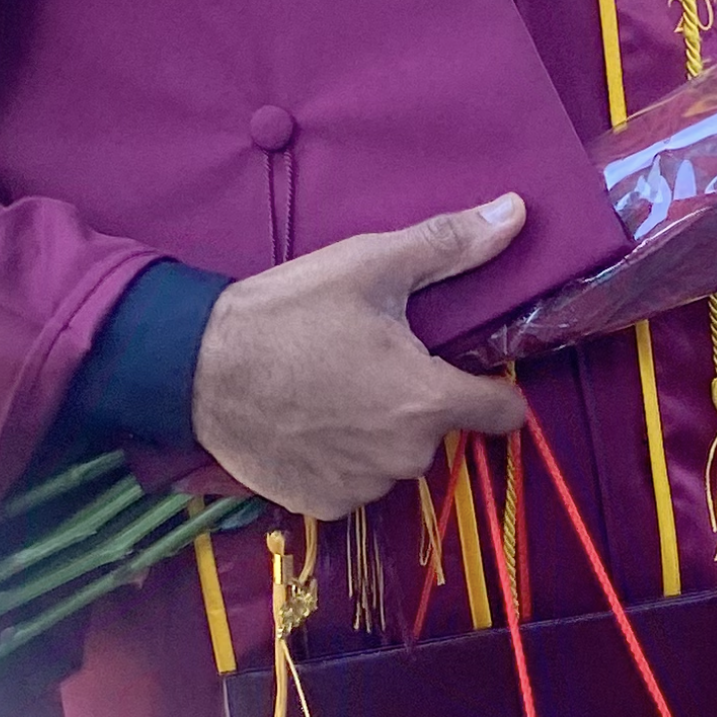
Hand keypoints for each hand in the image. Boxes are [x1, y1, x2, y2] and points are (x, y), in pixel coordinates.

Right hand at [191, 195, 526, 517]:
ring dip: (379, 430)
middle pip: (440, 427)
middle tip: (372, 357)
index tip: (465, 364)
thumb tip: (517, 211)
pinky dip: (341, 457)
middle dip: (417, 398)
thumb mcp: (372, 264)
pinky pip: (354, 481)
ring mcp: (363, 488)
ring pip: (395, 456)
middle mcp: (406, 458)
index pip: (505, 414)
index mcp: (428, 400)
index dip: (493, 387)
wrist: (199, 367)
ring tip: (334, 385)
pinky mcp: (322, 506)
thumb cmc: (292, 311)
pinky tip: (309, 419)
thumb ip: (451, 244)